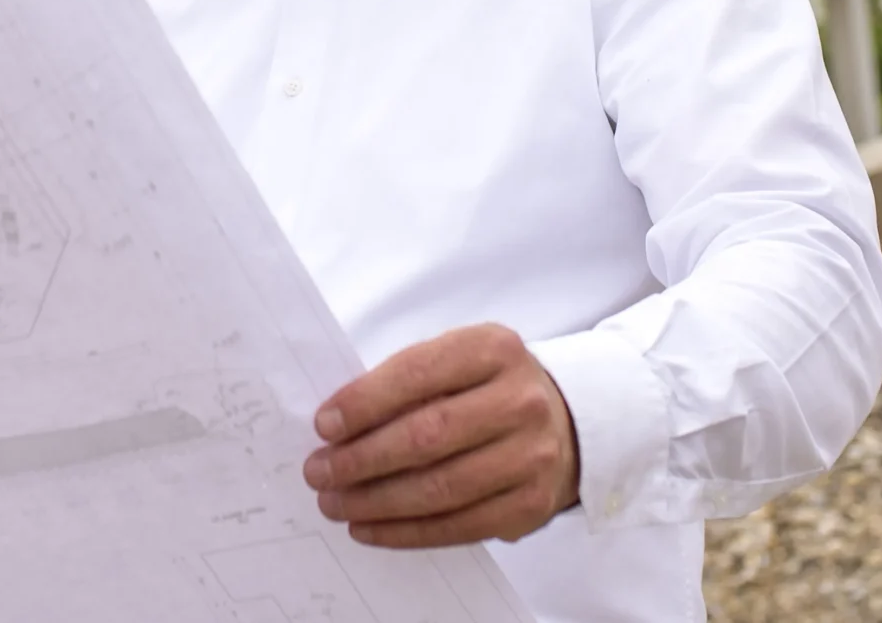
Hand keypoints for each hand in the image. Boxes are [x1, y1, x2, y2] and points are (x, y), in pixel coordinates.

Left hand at [303, 323, 578, 548]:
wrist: (564, 422)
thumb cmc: (484, 387)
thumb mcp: (454, 359)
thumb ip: (404, 382)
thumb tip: (335, 427)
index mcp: (492, 349)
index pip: (417, 373)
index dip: (365, 402)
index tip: (322, 425)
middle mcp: (519, 400)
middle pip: (428, 436)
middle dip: (362, 459)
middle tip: (317, 472)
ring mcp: (531, 456)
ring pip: (442, 488)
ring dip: (377, 501)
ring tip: (335, 503)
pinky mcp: (532, 505)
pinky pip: (460, 526)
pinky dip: (407, 531)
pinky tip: (370, 527)